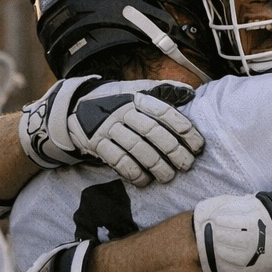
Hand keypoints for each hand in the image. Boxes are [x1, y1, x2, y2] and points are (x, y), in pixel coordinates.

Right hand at [19, 76, 204, 185]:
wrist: (73, 109)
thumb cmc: (114, 102)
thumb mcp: (135, 90)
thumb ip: (162, 91)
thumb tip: (191, 91)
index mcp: (136, 98)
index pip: (165, 112)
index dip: (184, 129)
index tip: (198, 145)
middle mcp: (123, 111)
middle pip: (153, 132)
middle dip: (174, 151)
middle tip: (187, 165)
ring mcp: (108, 128)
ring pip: (137, 149)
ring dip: (156, 166)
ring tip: (169, 177)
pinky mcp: (96, 143)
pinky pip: (118, 161)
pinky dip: (133, 173)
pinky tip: (144, 181)